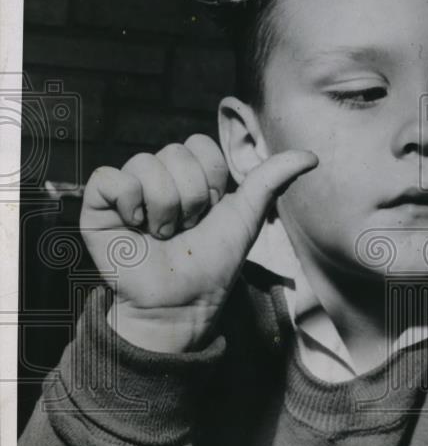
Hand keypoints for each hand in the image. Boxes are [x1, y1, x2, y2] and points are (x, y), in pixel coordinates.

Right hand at [80, 134, 317, 351]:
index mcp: (190, 173)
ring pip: (145, 165)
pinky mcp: (98, 204)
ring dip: (164, 209)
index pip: (200, 144)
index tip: (212, 212)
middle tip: (186, 229)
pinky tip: (136, 227)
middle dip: (191, 198)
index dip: (213, 180)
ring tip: (163, 235)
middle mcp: (157, 175)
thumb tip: (311, 156)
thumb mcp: (247, 216)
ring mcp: (127, 188)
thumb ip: (272, 179)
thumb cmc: (214, 263)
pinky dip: (129, 204)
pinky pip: (110, 177)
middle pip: (174, 153)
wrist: (183, 301)